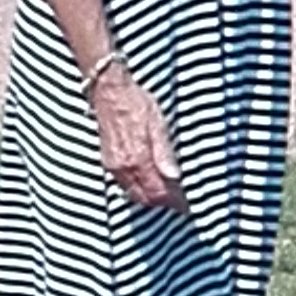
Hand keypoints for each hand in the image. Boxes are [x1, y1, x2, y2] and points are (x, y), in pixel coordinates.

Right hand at [93, 68, 184, 206]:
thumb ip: (164, 153)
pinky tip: (149, 181)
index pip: (158, 193)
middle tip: (180, 200)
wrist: (109, 91)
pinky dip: (138, 189)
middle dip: (163, 203)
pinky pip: (124, 185)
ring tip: (168, 192)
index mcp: (138, 160)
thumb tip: (175, 177)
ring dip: (150, 197)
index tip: (187, 204)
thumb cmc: (136, 104)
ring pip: (134, 194)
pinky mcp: (108, 162)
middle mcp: (123, 168)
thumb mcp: (158, 124)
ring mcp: (113, 167)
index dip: (174, 202)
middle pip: (145, 198)